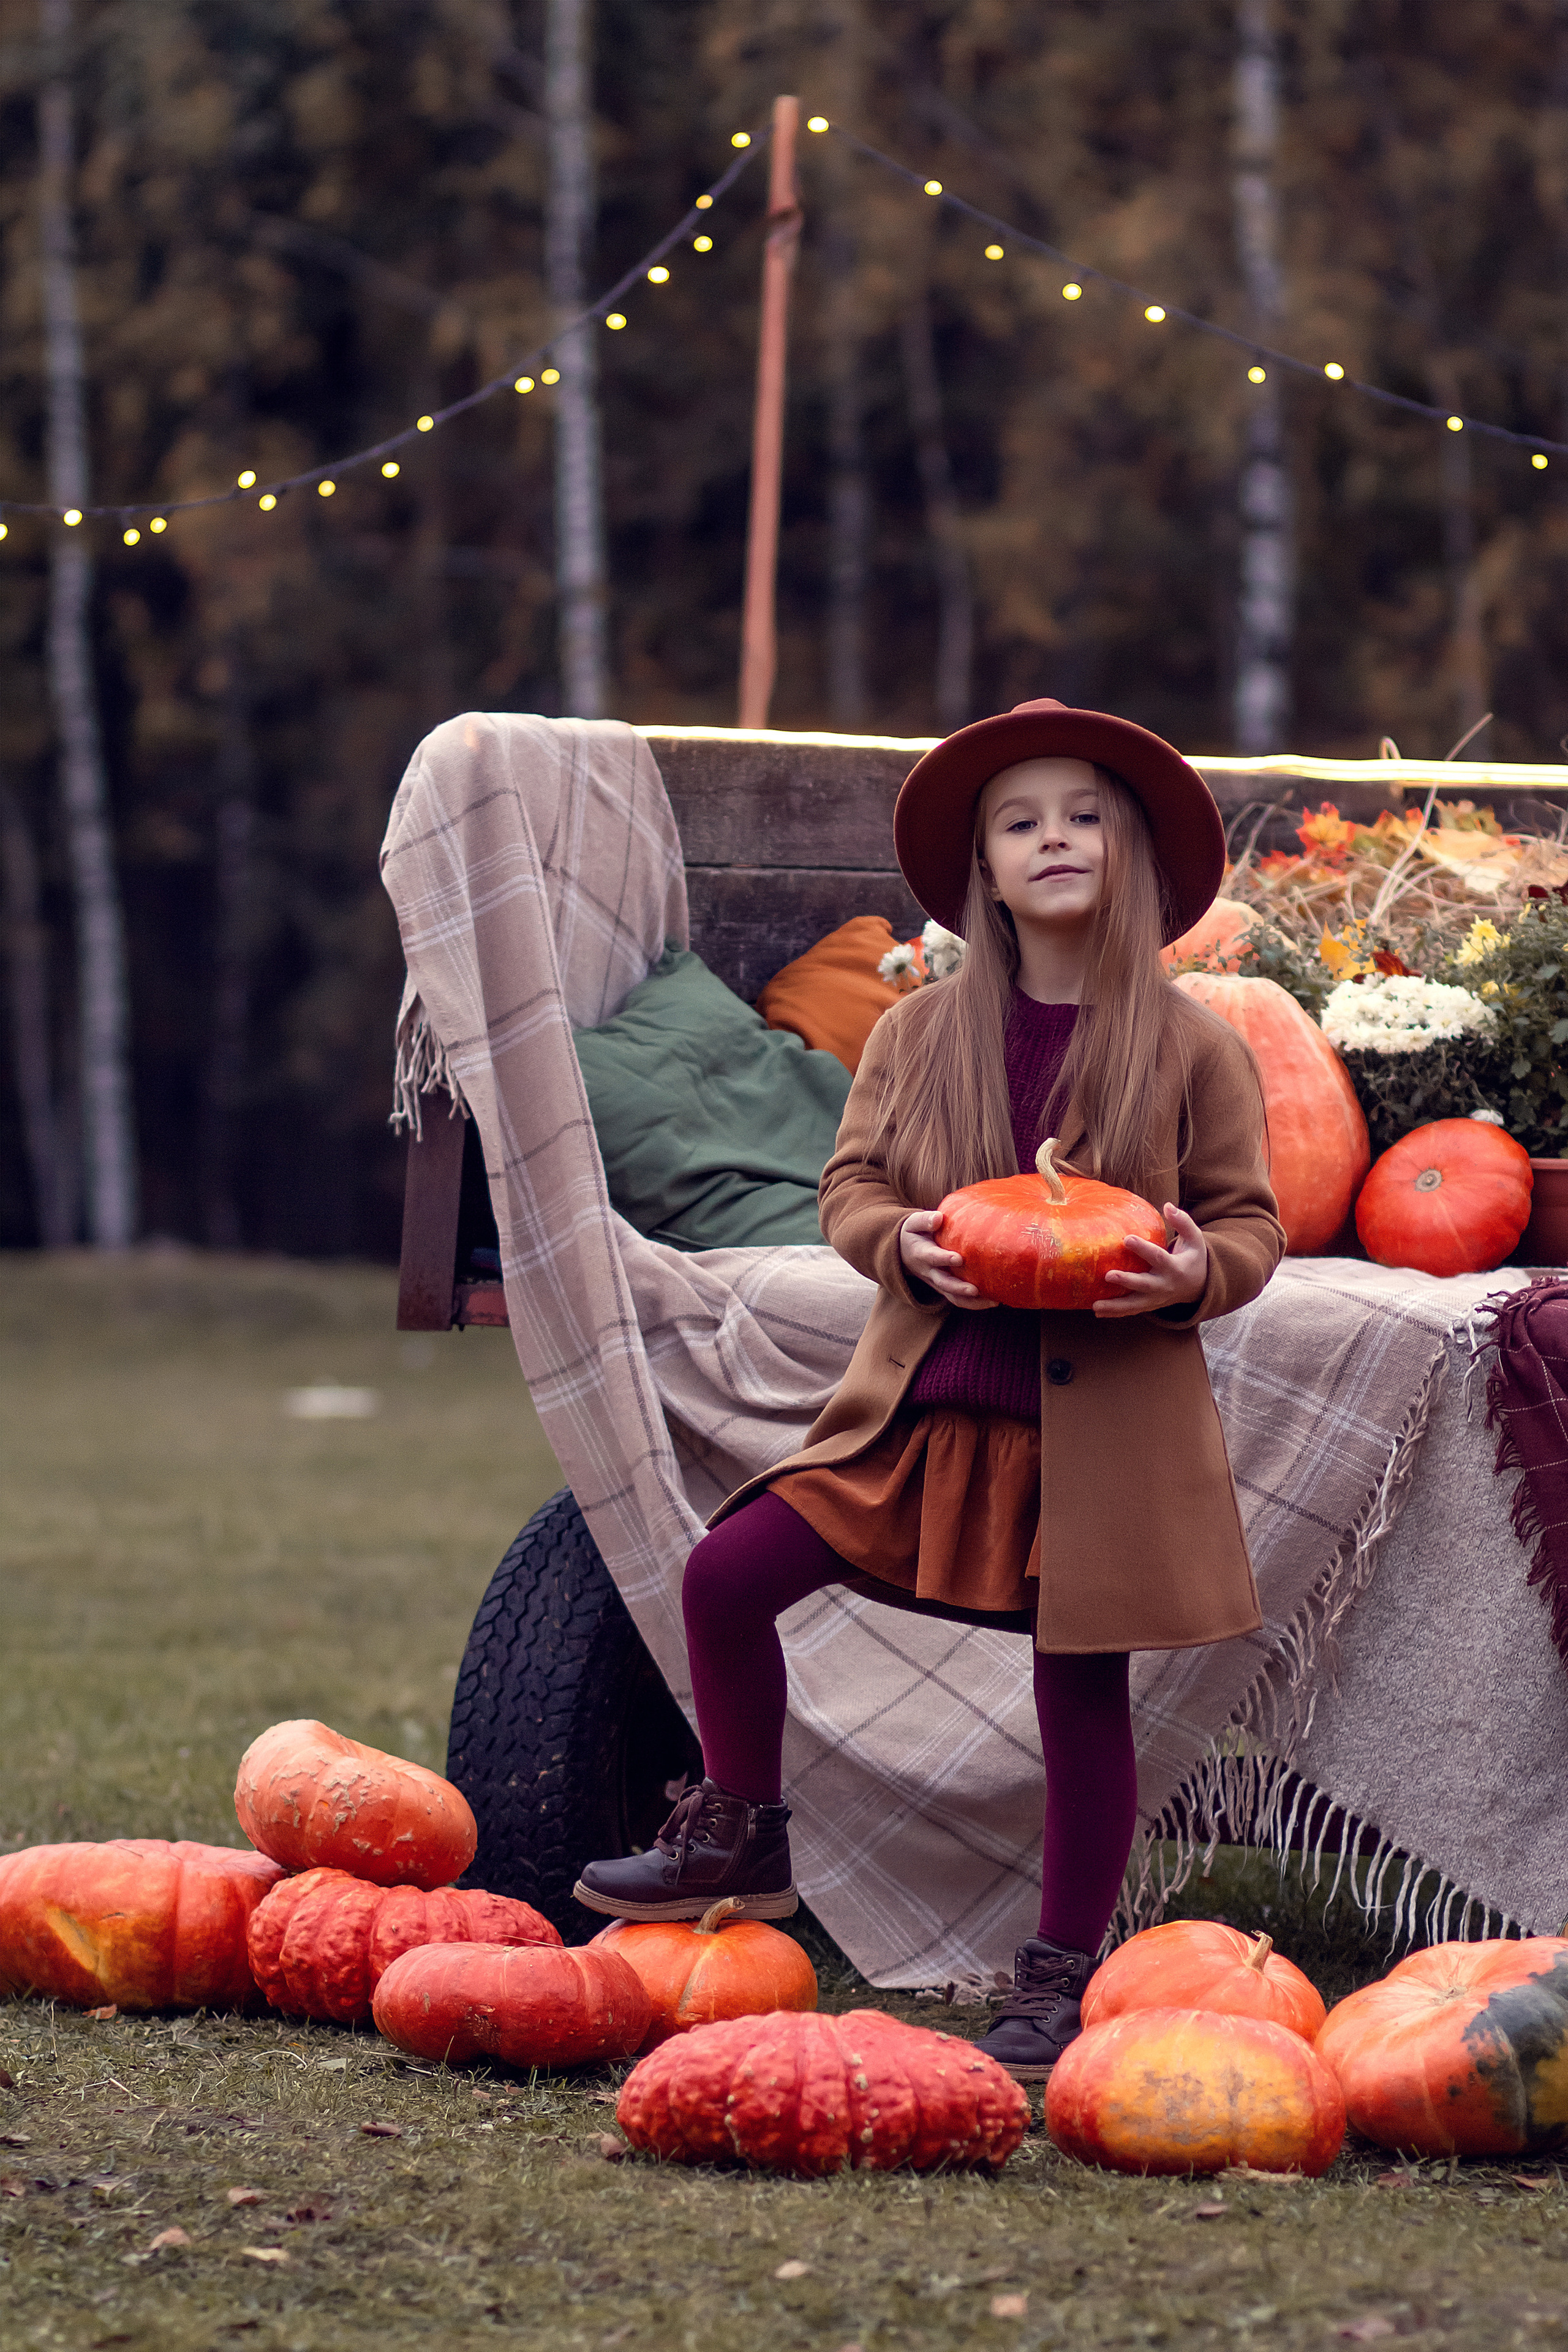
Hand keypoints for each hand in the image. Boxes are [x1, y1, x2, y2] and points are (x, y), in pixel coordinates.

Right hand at [899, 1209, 997, 1310]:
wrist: (902, 1251)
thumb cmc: (914, 1234)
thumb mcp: (913, 1224)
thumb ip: (925, 1220)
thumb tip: (939, 1218)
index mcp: (921, 1253)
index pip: (932, 1257)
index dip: (944, 1259)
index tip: (959, 1258)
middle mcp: (929, 1271)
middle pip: (943, 1283)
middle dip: (959, 1288)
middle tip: (974, 1290)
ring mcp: (937, 1282)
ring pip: (952, 1296)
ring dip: (971, 1302)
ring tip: (991, 1301)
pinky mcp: (944, 1288)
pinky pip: (958, 1300)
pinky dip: (974, 1304)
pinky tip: (993, 1302)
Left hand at [1092, 1204, 1208, 1319]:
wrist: (1200, 1285)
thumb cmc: (1193, 1256)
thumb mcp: (1195, 1238)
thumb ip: (1183, 1221)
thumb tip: (1168, 1205)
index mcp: (1176, 1267)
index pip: (1158, 1257)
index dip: (1143, 1248)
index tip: (1127, 1238)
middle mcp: (1165, 1285)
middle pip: (1145, 1284)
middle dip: (1127, 1280)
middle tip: (1108, 1275)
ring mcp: (1157, 1298)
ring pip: (1135, 1304)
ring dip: (1115, 1305)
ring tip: (1096, 1306)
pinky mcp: (1150, 1305)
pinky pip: (1132, 1310)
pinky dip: (1115, 1313)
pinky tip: (1097, 1312)